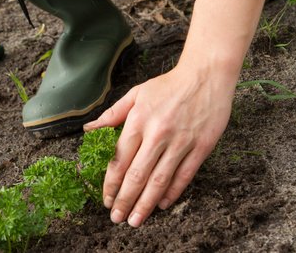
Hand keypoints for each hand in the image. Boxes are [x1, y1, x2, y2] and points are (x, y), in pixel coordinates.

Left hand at [84, 64, 233, 226]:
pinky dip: (172, 192)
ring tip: (135, 220)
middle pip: (137, 175)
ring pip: (159, 180)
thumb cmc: (168, 85)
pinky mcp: (201, 146)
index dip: (110, 183)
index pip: (119, 159)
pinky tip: (162, 204)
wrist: (206, 75)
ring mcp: (181, 141)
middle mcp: (157, 134)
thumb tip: (89, 130)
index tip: (105, 199)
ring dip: (146, 204)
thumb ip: (112, 115)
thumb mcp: (136, 94)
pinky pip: (184, 175)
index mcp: (138, 121)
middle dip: (124, 200)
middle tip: (116, 218)